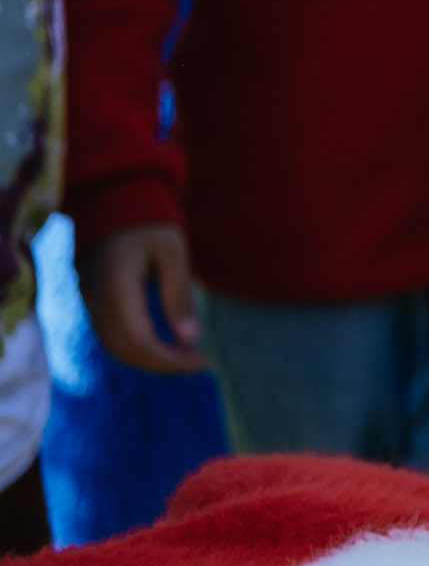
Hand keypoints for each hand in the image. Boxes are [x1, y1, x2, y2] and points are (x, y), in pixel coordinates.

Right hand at [78, 222, 205, 373]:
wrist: (112, 202)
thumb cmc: (149, 224)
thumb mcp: (173, 254)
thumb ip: (178, 297)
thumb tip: (189, 340)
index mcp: (116, 289)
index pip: (139, 342)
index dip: (169, 360)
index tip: (201, 361)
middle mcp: (96, 301)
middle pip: (125, 351)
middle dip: (162, 364)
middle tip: (197, 363)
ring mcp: (89, 303)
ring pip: (115, 347)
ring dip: (149, 359)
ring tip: (186, 357)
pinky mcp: (91, 302)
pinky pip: (111, 336)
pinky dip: (137, 348)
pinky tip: (165, 344)